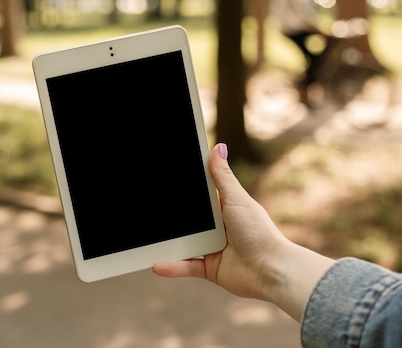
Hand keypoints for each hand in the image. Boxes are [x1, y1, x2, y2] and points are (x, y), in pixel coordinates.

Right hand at [152, 143, 333, 320]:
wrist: (270, 269)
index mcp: (224, 209)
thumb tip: (218, 147)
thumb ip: (222, 176)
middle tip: (148, 211)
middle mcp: (218, 228)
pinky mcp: (209, 268)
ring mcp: (212, 248)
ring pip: (183, 243)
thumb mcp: (237, 198)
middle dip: (171, 217)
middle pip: (189, 220)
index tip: (164, 183)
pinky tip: (156, 264)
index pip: (200, 197)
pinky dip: (172, 266)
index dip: (186, 190)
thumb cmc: (258, 231)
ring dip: (166, 243)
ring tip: (147, 239)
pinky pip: (186, 266)